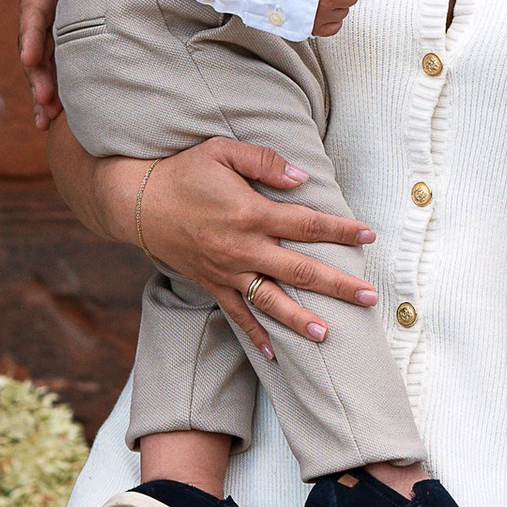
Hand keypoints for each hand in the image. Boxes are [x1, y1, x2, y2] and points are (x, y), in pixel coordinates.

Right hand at [18, 0, 79, 131]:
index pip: (35, 7)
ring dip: (41, 91)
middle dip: (38, 74)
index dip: (32, 34)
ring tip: (46, 116)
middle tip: (45, 98)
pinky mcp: (58, 48)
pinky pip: (51, 72)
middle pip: (34, 43)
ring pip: (39, 64)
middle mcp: (40, 9)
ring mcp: (47, 30)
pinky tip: (48, 119)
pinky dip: (51, 94)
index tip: (29, 58)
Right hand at [99, 135, 378, 357]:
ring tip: (327, 335)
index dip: (341, 229)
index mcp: (250, 213)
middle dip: (337, 284)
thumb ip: (265, 162)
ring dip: (300, 319)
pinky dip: (256, 336)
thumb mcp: (222, 151)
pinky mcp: (211, 284)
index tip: (369, 235)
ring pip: (271, 300)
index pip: (307, 223)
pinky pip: (237, 315)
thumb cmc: (184, 172)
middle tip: (369, 297)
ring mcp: (227, 271)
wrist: (137, 203)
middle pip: (300, 269)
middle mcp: (242, 247)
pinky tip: (276, 355)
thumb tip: (302, 179)